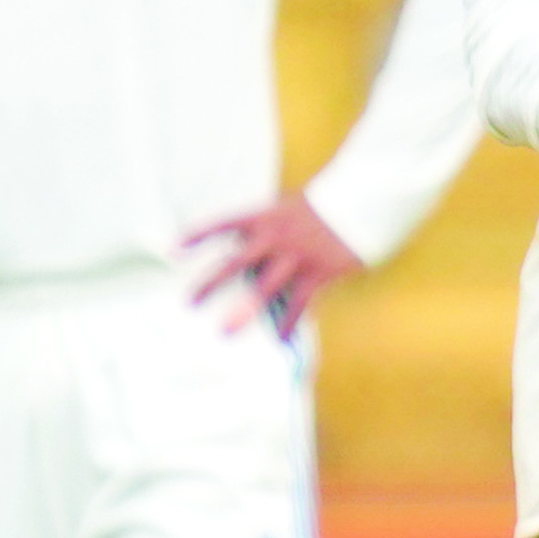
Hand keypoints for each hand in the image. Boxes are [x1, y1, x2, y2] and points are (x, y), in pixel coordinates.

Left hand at [182, 194, 363, 337]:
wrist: (363, 200)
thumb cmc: (326, 205)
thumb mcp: (290, 208)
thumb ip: (269, 229)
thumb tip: (249, 258)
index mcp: (266, 216)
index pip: (223, 223)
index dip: (198, 234)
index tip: (174, 248)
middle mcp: (276, 237)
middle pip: (234, 263)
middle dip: (210, 284)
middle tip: (190, 302)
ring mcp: (297, 256)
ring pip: (263, 288)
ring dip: (242, 311)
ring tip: (224, 330)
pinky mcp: (319, 272)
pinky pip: (299, 301)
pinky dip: (288, 320)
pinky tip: (278, 336)